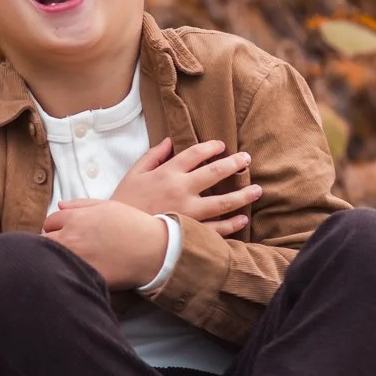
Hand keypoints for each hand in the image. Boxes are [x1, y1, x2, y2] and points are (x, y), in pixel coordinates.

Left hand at [42, 199, 169, 288]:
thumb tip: (60, 205)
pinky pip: (65, 274)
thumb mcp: (108, 206)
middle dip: (52, 242)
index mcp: (75, 218)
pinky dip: (67, 273)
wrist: (153, 251)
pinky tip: (77, 272)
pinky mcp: (83, 276)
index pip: (49, 222)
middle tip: (66, 247)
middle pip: (44, 240)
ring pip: (50, 259)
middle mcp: (71, 238)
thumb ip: (80, 205)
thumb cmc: (133, 225)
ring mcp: (76, 259)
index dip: (56, 227)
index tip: (65, 233)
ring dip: (55, 258)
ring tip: (69, 260)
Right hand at [110, 137, 261, 233]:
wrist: (118, 234)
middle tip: (247, 159)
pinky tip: (242, 218)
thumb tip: (169, 141)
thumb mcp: (133, 174)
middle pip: (216, 172)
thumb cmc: (124, 203)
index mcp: (167, 173)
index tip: (221, 146)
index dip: (211, 147)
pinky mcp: (190, 232)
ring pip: (223, 202)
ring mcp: (189, 212)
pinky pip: (216, 229)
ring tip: (257, 190)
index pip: (195, 154)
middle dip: (235, 164)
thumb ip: (152, 156)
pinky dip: (232, 224)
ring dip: (243, 195)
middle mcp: (182, 189)